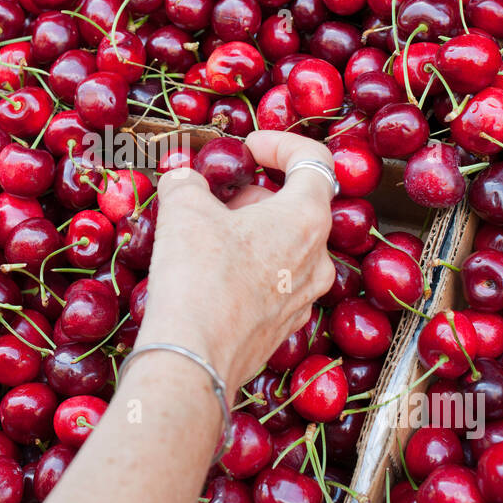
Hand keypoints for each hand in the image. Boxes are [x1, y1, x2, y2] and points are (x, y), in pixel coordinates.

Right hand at [136, 130, 337, 392]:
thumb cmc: (197, 274)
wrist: (193, 358)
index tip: (250, 148)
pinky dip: (251, 268)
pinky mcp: (284, 328)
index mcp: (306, 218)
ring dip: (253, 233)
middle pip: (298, 207)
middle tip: (216, 198)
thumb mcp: (184, 210)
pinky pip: (275, 283)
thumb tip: (185, 180)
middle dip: (256, 195)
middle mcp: (318, 259)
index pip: (315, 161)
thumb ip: (187, 182)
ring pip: (287, 248)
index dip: (282, 144)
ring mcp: (305, 298)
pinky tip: (212, 276)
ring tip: (209, 236)